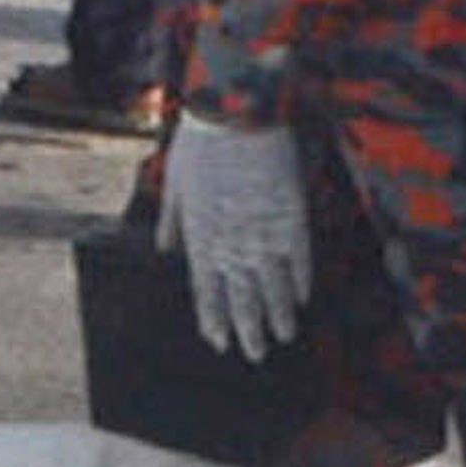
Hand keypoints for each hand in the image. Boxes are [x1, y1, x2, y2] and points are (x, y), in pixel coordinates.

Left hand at [156, 116, 312, 361]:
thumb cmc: (199, 142)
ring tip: (282, 337)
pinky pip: (298, 258)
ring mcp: (263, 232)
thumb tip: (164, 250)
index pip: (206, 289)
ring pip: (271, 285)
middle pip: (241, 296)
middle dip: (247, 329)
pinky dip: (299, 280)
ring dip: (276, 314)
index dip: (213, 318)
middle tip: (254, 354)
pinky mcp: (290, 216)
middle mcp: (232, 242)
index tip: (218, 341)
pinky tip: (301, 300)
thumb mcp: (175, 182)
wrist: (236, 112)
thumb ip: (171, 221)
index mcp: (201, 236)